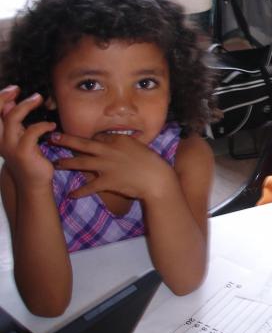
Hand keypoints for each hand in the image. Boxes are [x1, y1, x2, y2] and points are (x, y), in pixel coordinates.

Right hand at [0, 85, 56, 188]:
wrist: (33, 181)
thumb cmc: (29, 156)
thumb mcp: (19, 136)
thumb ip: (14, 121)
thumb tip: (9, 102)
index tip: (13, 89)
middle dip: (2, 98)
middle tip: (17, 89)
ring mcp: (10, 147)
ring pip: (12, 119)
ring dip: (25, 106)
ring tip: (39, 98)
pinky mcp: (23, 153)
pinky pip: (31, 132)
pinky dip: (42, 125)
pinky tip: (51, 125)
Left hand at [50, 132, 175, 200]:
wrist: (156, 179)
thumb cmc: (152, 163)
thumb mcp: (139, 147)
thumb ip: (126, 143)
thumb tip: (117, 141)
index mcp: (118, 140)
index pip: (99, 137)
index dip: (88, 137)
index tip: (80, 138)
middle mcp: (109, 150)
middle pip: (83, 144)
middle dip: (67, 140)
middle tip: (53, 138)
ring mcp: (106, 166)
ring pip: (81, 163)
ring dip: (67, 163)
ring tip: (57, 164)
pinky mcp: (106, 181)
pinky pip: (89, 187)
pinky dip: (79, 192)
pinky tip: (71, 195)